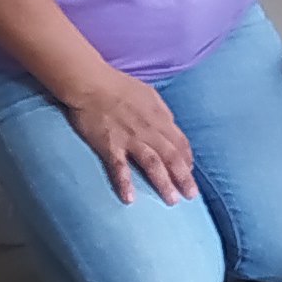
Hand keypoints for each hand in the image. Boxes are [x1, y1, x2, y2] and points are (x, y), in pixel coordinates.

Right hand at [59, 70, 194, 204]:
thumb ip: (161, 111)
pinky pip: (119, 167)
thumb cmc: (118, 85)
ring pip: (152, 163)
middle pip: (171, 156)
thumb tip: (170, 124)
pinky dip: (124, 183)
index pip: (180, 142)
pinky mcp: (109, 145)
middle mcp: (148, 130)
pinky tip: (129, 198)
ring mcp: (130, 138)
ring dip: (163, 182)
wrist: (90, 82)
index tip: (189, 172)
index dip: (186, 159)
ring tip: (171, 200)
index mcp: (159, 117)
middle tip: (191, 195)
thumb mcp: (148, 93)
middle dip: (183, 177)